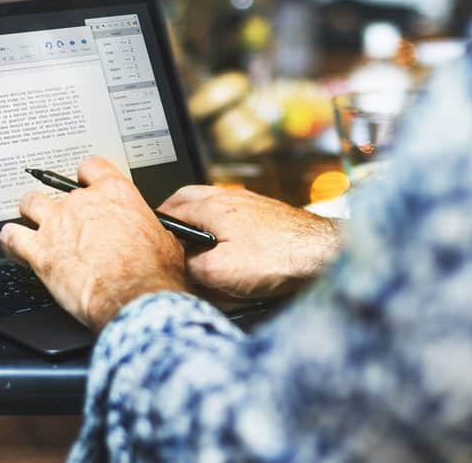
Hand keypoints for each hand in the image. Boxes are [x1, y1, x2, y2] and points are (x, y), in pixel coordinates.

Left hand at [0, 157, 186, 330]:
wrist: (135, 298)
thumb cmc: (152, 273)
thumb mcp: (163, 240)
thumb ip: (148, 229)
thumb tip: (153, 235)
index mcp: (115, 193)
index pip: (91, 167)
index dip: (85, 177)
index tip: (85, 186)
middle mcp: (82, 203)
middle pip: (56, 187)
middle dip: (58, 202)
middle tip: (63, 218)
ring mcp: (57, 225)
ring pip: (29, 203)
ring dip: (30, 213)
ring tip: (33, 225)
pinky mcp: (40, 252)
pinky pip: (11, 237)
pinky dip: (10, 242)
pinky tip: (15, 249)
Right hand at [158, 186, 343, 298]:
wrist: (324, 253)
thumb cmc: (283, 257)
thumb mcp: (220, 273)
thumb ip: (191, 268)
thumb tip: (180, 267)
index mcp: (212, 207)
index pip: (169, 208)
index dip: (155, 225)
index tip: (147, 238)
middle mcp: (230, 199)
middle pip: (188, 197)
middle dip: (172, 213)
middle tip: (163, 230)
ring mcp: (250, 205)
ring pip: (211, 204)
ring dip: (196, 217)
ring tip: (191, 239)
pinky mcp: (267, 216)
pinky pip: (232, 215)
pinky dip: (220, 225)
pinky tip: (225, 245)